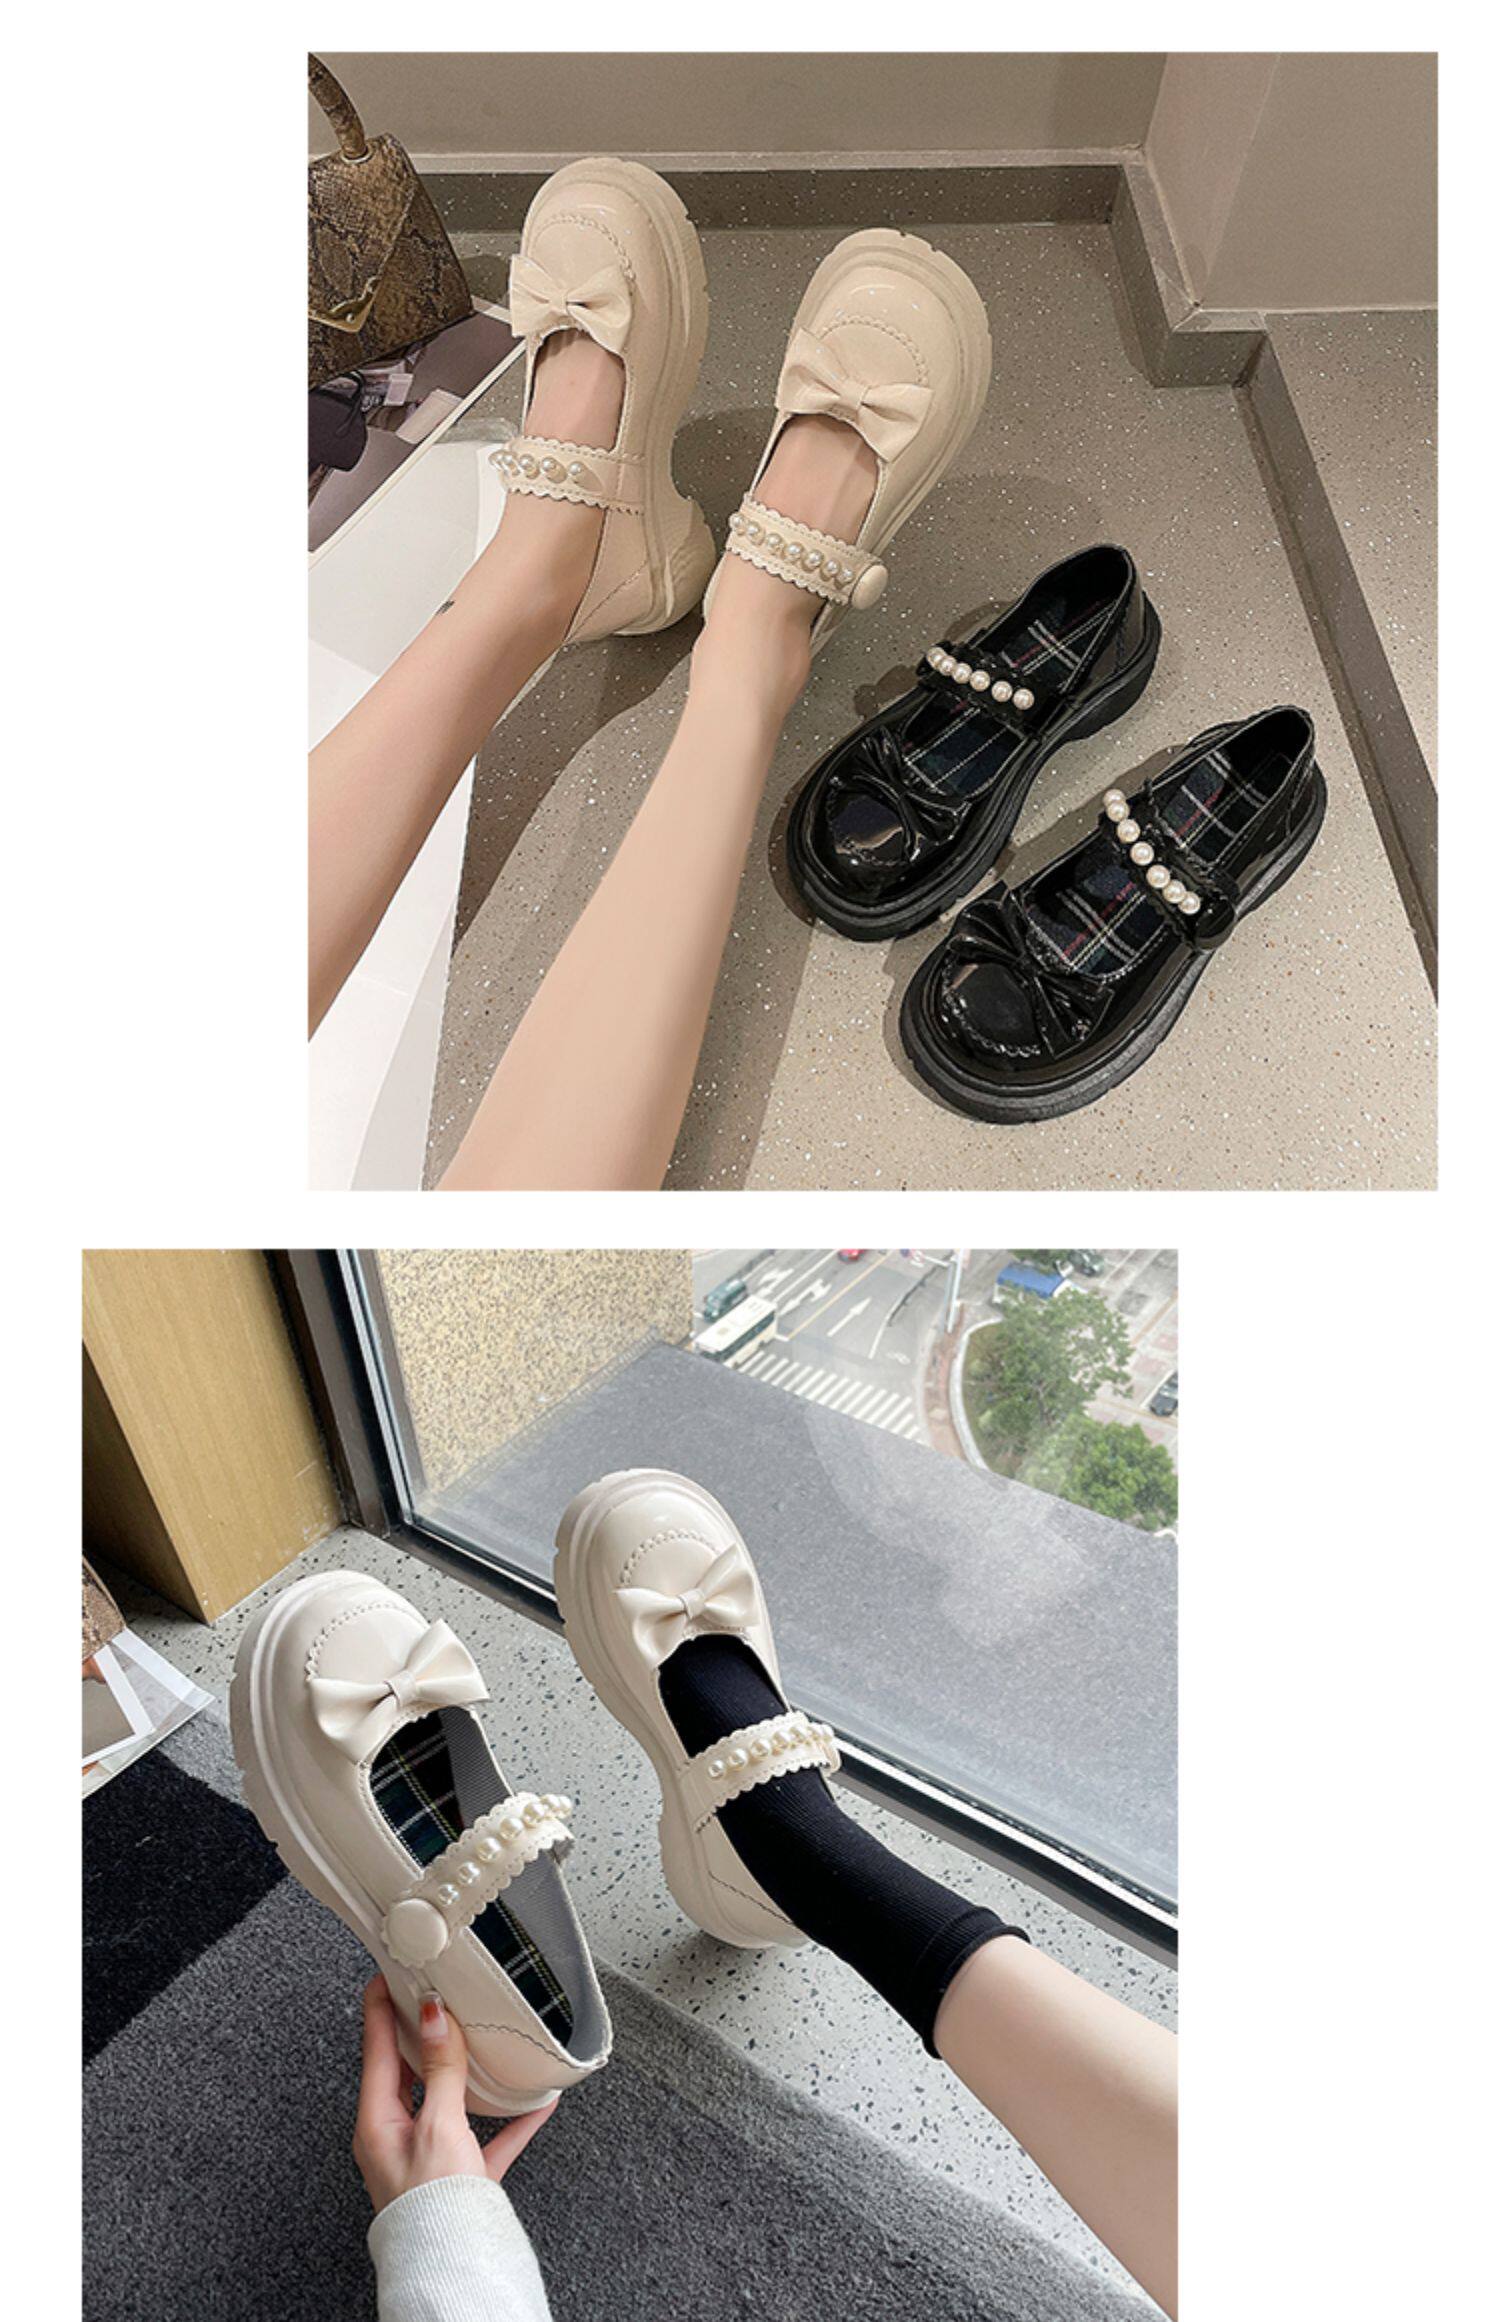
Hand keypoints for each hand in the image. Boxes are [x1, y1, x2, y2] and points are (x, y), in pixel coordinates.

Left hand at [353, 1974, 555, 2212]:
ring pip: (446, 2099)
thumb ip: (442, 2069)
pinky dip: (507, 2117)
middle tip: (432, 1995)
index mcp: (378, 2121)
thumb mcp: (438, 2124)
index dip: (382, 2007)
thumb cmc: (432, 2206)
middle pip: (408, 2071)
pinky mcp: (460, 2175)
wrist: (455, 2263)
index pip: (376, 2048)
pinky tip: (533, 2104)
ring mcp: (428, 2156)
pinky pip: (485, 2135)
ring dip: (466, 2071)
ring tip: (478, 2040)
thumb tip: (435, 2017)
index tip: (387, 1974)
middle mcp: (397, 2137)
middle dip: (422, 2033)